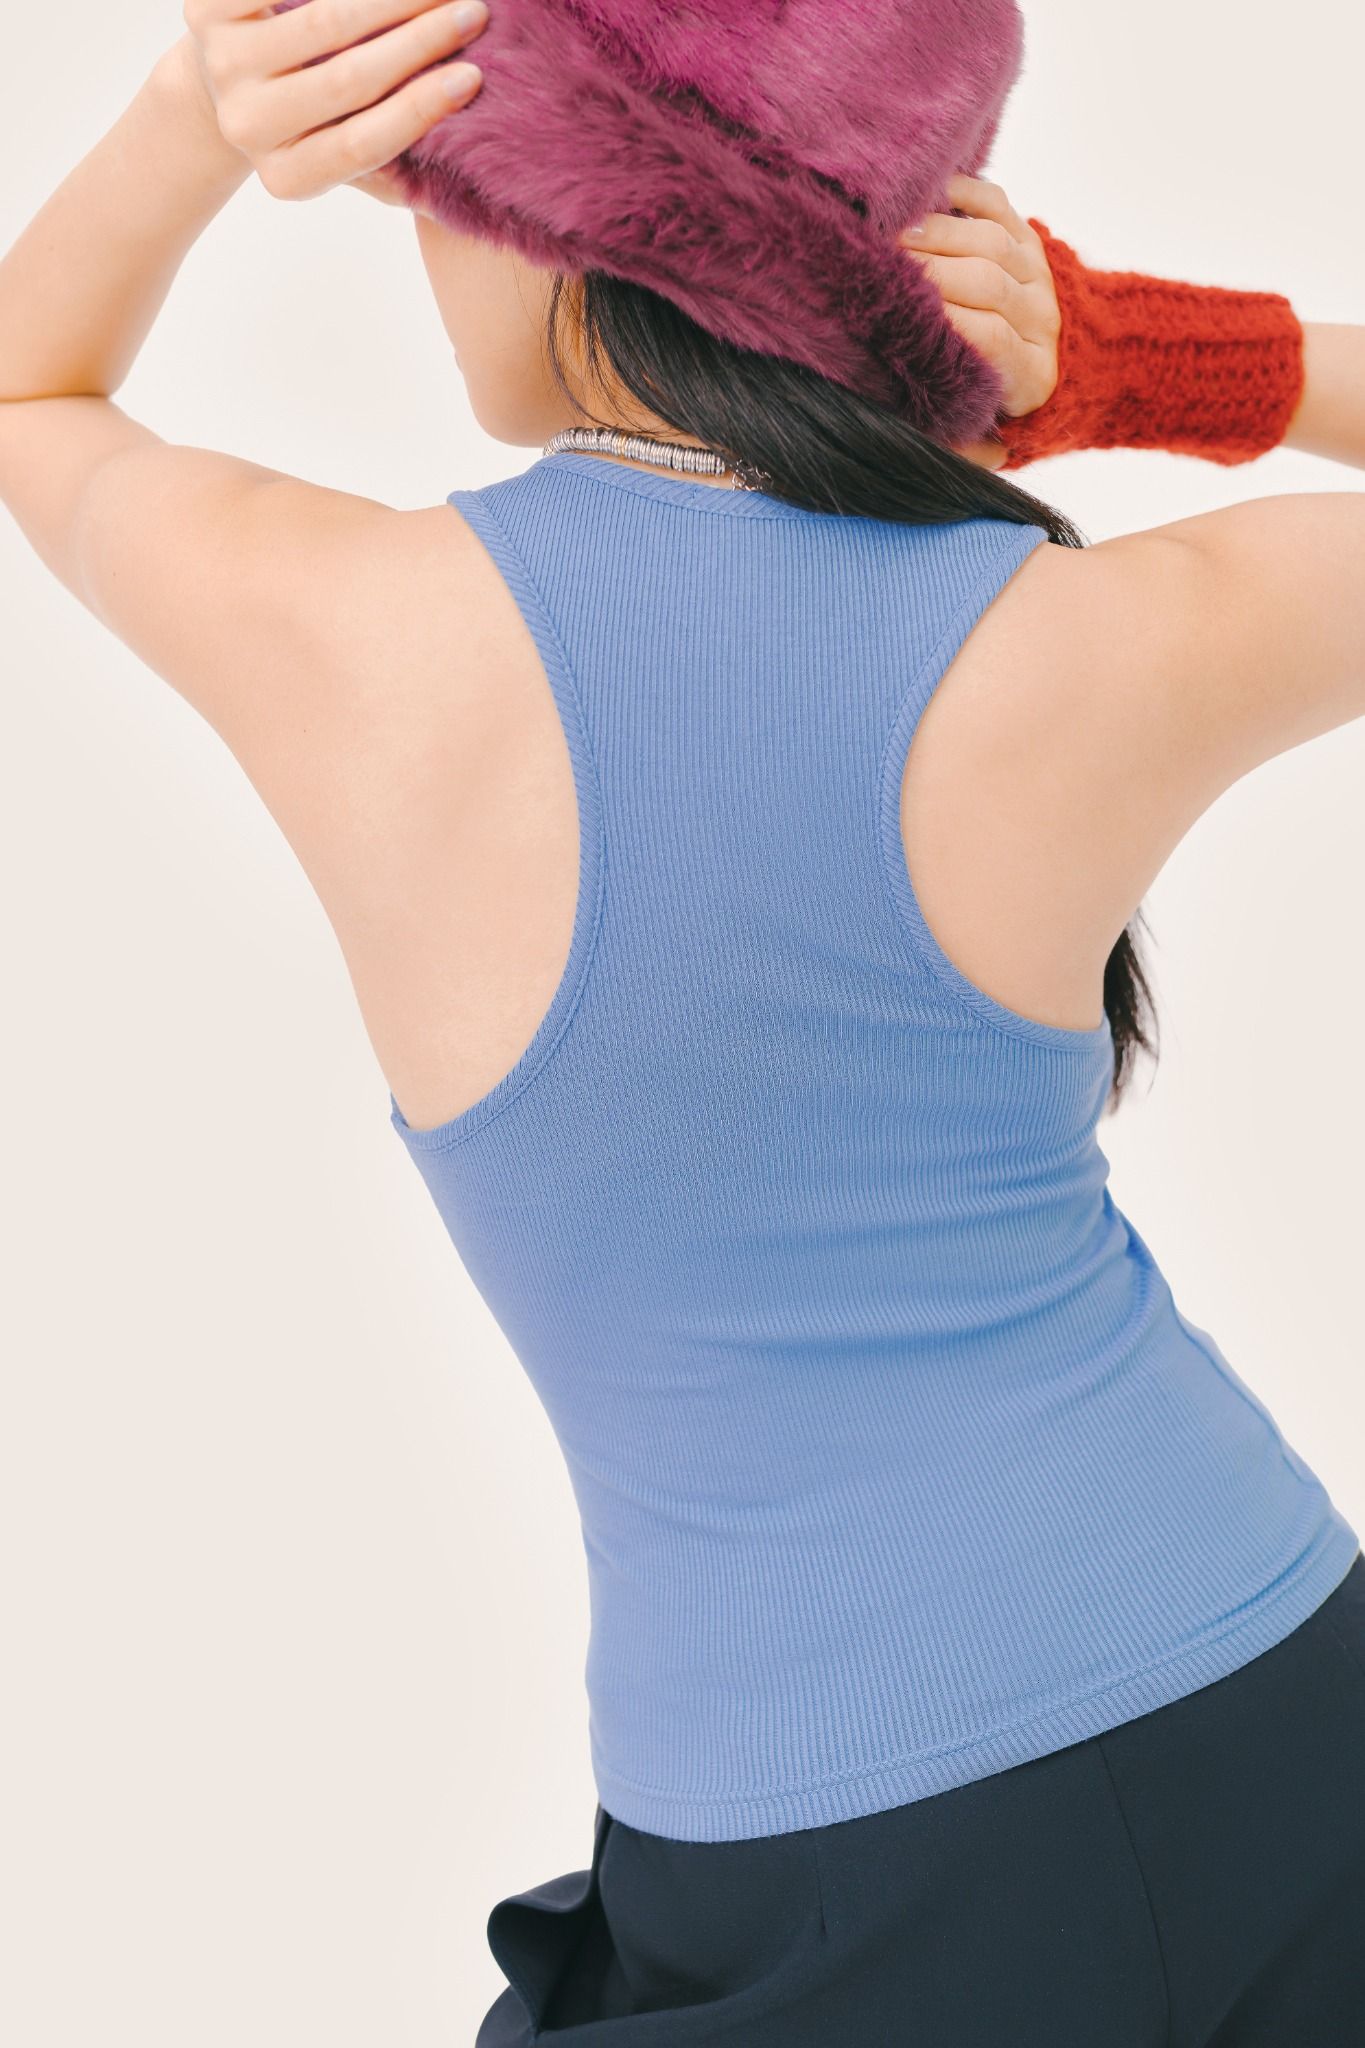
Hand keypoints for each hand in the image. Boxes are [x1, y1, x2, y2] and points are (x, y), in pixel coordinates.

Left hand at [179, 0, 488, 204]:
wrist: (232, 76)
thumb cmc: (313, 118)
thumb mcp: (345, 150)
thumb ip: (392, 155)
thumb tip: (453, 139)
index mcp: (287, 177)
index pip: (364, 144)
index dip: (420, 108)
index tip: (472, 77)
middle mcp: (248, 126)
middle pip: (348, 80)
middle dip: (420, 41)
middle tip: (472, 12)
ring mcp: (223, 64)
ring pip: (324, 21)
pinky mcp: (205, 10)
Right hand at [899, 173, 1060, 471]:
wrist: (1048, 365)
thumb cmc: (981, 407)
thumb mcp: (973, 435)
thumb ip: (963, 446)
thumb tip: (961, 451)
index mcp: (1032, 376)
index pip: (987, 337)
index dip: (942, 320)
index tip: (895, 315)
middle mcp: (1044, 321)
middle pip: (987, 281)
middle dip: (932, 270)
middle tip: (882, 266)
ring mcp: (1040, 273)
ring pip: (990, 239)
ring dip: (938, 232)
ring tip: (894, 234)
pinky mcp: (1027, 234)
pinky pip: (993, 202)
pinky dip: (957, 193)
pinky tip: (920, 199)